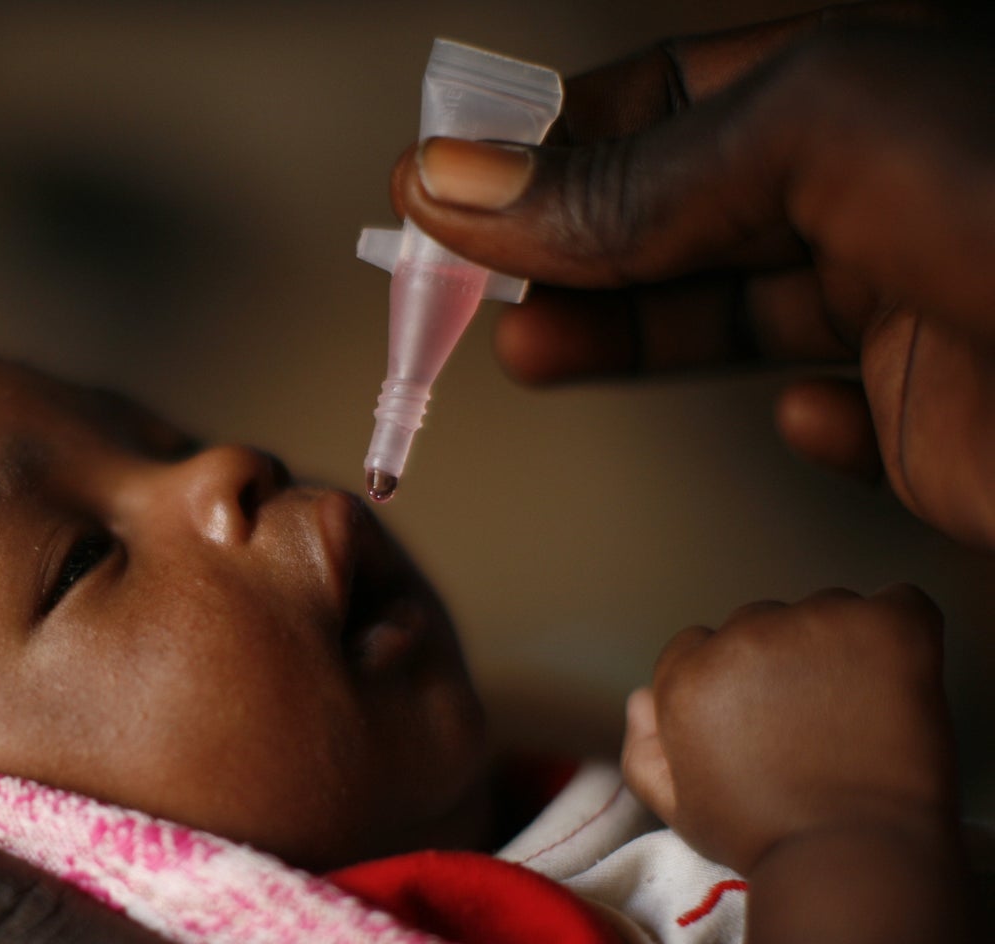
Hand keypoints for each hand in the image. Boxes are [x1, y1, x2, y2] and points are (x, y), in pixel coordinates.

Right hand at [390, 2, 994, 548]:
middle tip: (455, 286)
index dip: (548, 141)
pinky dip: (786, 419)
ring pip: (729, 314)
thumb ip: (634, 176)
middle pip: (678, 211)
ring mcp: (915, 302)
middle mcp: (886, 183)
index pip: (667, 97)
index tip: (444, 189)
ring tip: (527, 350)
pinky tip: (773, 414)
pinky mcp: (940, 419)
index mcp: (863, 83)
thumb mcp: (822, 140)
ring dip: (621, 335)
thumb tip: (463, 187)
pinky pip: (836, 411)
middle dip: (560, 246)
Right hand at [622, 585, 952, 874]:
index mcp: (689, 677)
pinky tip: (902, 682)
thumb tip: (642, 697)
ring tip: (860, 709)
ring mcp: (815, 625)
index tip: (766, 720)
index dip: (733, 685)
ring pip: (825, 612)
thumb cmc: (766, 838)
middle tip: (816, 721)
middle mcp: (743, 637)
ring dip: (839, 648)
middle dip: (781, 662)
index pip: (698, 647)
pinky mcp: (885, 627)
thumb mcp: (680, 808)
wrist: (853, 855)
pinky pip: (899, 603)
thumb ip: (644, 749)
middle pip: (759, 624)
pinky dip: (902, 634)